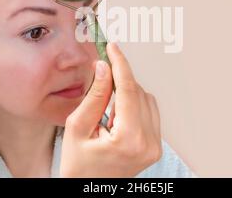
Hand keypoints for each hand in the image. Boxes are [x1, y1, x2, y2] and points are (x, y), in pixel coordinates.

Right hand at [59, 43, 161, 176]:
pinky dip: (134, 105)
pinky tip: (117, 116)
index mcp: (128, 139)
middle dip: (120, 80)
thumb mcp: (77, 128)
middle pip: (138, 92)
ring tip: (106, 111)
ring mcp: (155, 146)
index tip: (113, 48)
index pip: (128, 90)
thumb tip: (104, 68)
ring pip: (146, 99)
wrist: (90, 191)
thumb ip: (94, 96)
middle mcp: (148, 143)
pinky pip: (149, 111)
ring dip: (127, 93)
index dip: (120, 65)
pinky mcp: (155, 146)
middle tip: (101, 76)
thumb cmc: (78, 166)